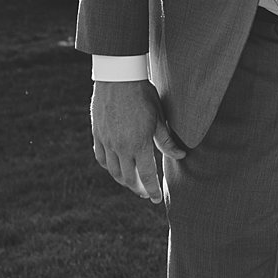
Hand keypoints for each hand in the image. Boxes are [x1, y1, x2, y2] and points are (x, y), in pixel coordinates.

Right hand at [91, 80, 185, 200]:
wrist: (118, 77)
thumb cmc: (143, 95)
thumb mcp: (159, 117)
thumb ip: (167, 140)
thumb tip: (180, 156)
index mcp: (139, 144)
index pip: (147, 176)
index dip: (152, 190)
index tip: (155, 199)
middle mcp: (121, 147)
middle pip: (128, 178)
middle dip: (138, 188)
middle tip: (145, 192)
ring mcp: (107, 141)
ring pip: (113, 171)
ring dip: (123, 180)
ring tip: (132, 182)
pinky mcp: (97, 134)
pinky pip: (101, 157)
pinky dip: (108, 166)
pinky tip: (115, 167)